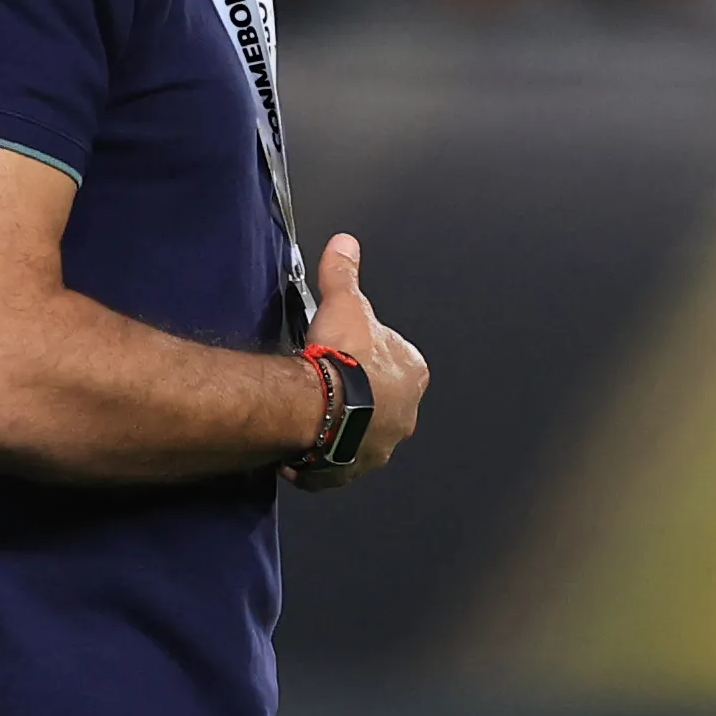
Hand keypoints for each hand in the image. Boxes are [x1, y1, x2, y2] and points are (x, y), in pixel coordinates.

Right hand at [303, 232, 428, 473]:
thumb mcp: (344, 303)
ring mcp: (379, 448)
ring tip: (314, 412)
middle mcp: (404, 417)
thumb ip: (344, 274)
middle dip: (359, 394)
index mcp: (412, 376)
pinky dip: (321, 458)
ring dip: (341, 426)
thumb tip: (345, 244)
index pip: (396, 359)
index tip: (348, 349)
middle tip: (328, 381)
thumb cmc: (341, 358)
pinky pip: (336, 465)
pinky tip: (303, 445)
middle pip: (382, 401)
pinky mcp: (350, 471)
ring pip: (361, 435)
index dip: (370, 353)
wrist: (319, 405)